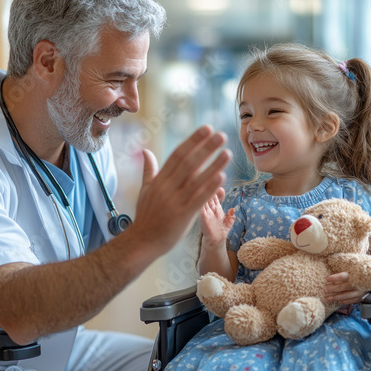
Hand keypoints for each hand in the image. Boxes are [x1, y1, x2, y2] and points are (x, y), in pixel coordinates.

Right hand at [131, 125, 231, 255]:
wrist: (142, 241)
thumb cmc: (146, 215)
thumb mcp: (145, 190)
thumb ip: (149, 170)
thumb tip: (146, 151)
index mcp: (159, 179)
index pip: (178, 155)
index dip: (193, 141)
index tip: (207, 129)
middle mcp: (167, 187)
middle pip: (189, 163)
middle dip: (206, 148)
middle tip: (221, 135)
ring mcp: (175, 201)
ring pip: (196, 179)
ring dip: (213, 165)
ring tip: (228, 153)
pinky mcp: (183, 215)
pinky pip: (198, 198)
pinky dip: (210, 187)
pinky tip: (222, 177)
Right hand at [200, 189, 234, 247]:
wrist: (216, 241)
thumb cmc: (221, 231)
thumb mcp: (229, 222)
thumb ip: (231, 215)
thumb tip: (232, 209)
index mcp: (216, 207)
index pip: (215, 195)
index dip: (216, 190)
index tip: (219, 184)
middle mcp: (210, 208)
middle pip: (208, 195)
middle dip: (209, 187)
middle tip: (210, 179)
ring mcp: (205, 211)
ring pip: (204, 199)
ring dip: (204, 192)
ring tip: (205, 184)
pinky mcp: (202, 216)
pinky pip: (200, 207)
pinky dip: (200, 201)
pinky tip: (201, 195)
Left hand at [325, 272, 366, 304]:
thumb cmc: (357, 273)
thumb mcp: (351, 268)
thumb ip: (342, 269)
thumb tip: (330, 267)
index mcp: (355, 275)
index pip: (343, 276)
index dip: (335, 278)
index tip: (327, 279)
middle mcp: (357, 284)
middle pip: (344, 287)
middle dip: (334, 289)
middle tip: (325, 290)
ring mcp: (359, 291)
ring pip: (347, 295)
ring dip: (337, 297)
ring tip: (328, 298)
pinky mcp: (360, 297)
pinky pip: (352, 300)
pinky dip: (345, 301)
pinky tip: (338, 301)